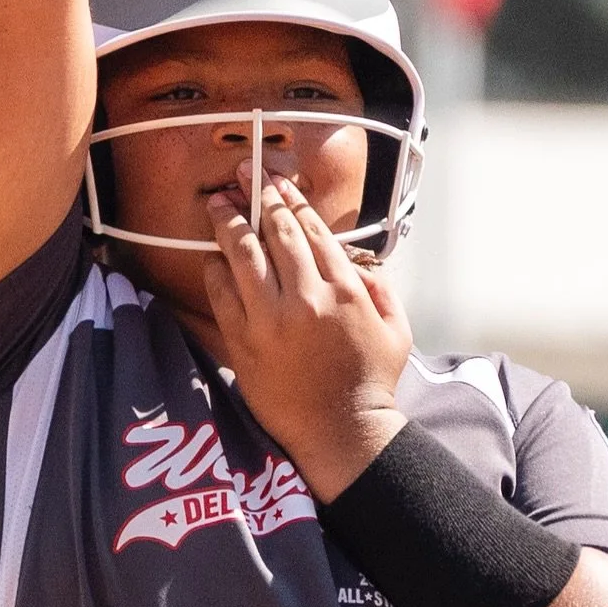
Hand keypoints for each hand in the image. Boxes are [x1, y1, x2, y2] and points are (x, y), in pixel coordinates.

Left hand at [202, 168, 412, 502]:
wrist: (341, 432)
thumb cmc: (371, 382)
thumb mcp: (396, 328)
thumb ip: (380, 287)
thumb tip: (356, 261)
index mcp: (343, 289)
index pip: (311, 229)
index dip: (290, 199)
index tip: (275, 181)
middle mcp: (305, 297)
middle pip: (274, 233)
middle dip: (256, 197)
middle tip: (241, 174)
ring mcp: (270, 320)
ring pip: (243, 256)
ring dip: (228, 224)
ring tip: (217, 204)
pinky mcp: (244, 342)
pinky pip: (222, 295)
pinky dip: (215, 270)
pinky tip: (211, 255)